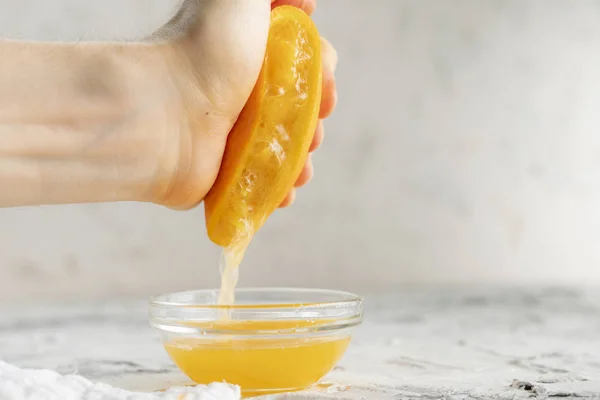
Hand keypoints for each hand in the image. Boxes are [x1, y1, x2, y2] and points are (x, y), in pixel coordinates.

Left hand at [146, 0, 336, 208]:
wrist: (161, 112)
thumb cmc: (199, 50)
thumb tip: (303, 0)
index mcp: (251, 56)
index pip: (302, 63)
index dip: (322, 73)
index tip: (325, 81)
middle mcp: (243, 92)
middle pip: (300, 107)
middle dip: (316, 120)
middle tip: (313, 130)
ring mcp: (234, 134)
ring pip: (287, 148)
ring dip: (303, 159)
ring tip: (300, 167)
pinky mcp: (226, 172)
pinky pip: (263, 183)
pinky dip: (280, 189)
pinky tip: (285, 190)